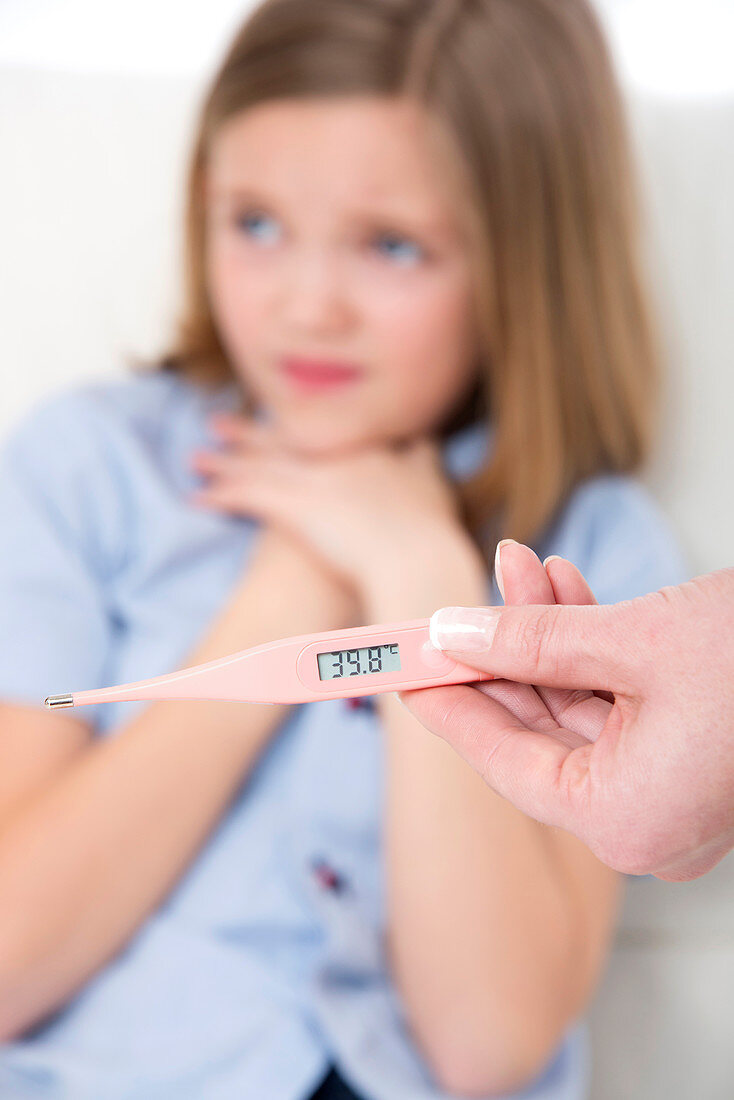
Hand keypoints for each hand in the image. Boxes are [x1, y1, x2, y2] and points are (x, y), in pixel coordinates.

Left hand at [189, 412, 477, 606]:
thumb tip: (426, 441)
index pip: (318, 431)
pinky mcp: (297, 508)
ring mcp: (313, 479)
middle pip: (281, 441)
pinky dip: (221, 497)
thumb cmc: (430, 530)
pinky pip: (249, 499)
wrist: (418, 556)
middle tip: (217, 424)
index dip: (290, 427)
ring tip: (196, 458)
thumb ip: (424, 460)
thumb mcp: (432, 483)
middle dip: (247, 434)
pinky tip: (197, 498)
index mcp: (363, 449)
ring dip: (224, 463)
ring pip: (258, 465)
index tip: (268, 420)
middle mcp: (333, 457)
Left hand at [399, 541, 733, 881]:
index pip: (505, 762)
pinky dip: (586, 643)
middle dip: (499, 650)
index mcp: (624, 820)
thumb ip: (532, 640)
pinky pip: (615, 698)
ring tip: (519, 564)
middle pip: (536, 729)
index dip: (449, 707)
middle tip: (456, 600)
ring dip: (543, 632)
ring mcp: (670, 786)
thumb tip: (453, 632)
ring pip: (575, 703)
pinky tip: (560, 588)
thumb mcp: (632, 641)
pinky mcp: (687, 750)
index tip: (403, 670)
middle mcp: (644, 818)